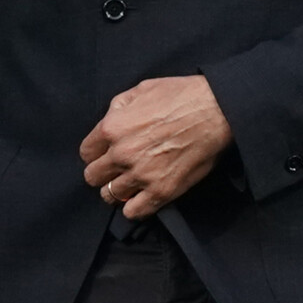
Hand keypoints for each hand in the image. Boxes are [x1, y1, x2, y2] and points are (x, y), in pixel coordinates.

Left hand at [78, 76, 231, 220]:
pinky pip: (133, 212)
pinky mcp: (162, 191)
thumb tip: (109, 122)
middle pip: (93, 177)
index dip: (96, 154)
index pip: (86, 153)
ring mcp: (141, 175)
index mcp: (112, 128)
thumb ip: (118, 108)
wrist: (216, 110)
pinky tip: (140, 197)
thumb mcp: (141, 90)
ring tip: (130, 183)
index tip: (105, 154)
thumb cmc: (181, 96)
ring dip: (118, 189)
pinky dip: (133, 207)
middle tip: (116, 169)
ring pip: (109, 195)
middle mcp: (121, 154)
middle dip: (103, 173)